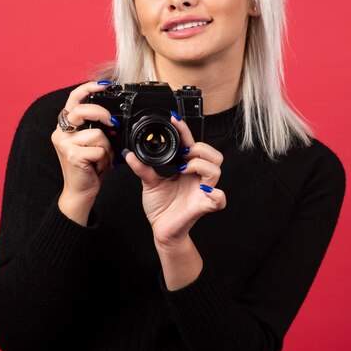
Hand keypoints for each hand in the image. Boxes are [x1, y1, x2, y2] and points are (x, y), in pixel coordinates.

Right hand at [51, 81, 116, 223]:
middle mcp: (60, 132)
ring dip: (106, 148)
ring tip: (102, 159)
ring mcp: (64, 144)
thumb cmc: (88, 168)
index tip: (104, 85)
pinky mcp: (73, 155)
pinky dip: (105, 159)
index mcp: (65, 126)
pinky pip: (100, 150)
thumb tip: (113, 117)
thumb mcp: (90, 143)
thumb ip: (95, 127)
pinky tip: (98, 166)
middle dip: (102, 114)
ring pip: (97, 134)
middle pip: (82, 110)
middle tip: (112, 123)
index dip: (88, 88)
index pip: (73, 99)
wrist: (80, 192)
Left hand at [123, 113, 225, 244]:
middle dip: (198, 149)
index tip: (174, 119)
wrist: (162, 231)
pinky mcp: (204, 206)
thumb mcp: (149, 183)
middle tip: (182, 154)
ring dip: (200, 164)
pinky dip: (215, 193)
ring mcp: (203, 192)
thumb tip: (130, 154)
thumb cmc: (161, 208)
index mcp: (188, 170)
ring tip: (183, 169)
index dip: (185, 131)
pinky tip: (202, 190)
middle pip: (214, 155)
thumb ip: (143, 168)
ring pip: (217, 170)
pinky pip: (220, 199)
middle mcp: (198, 179)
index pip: (192, 145)